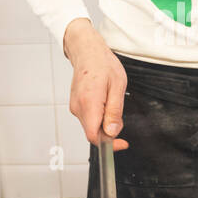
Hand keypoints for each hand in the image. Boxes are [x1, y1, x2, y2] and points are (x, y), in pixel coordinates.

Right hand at [63, 19, 128, 148]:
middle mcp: (78, 108)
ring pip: (92, 126)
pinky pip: (89, 119)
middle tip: (119, 112)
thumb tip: (113, 132)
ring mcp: (75, 107)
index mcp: (89, 103)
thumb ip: (114, 111)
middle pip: (94, 133)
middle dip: (110, 130)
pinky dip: (99, 116)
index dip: (109, 144)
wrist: (87, 52)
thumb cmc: (103, 65)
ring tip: (110, 100)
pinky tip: (104, 100)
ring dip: (105, 122)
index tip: (122, 143)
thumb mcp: (117, 86)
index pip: (94, 136)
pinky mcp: (75, 106)